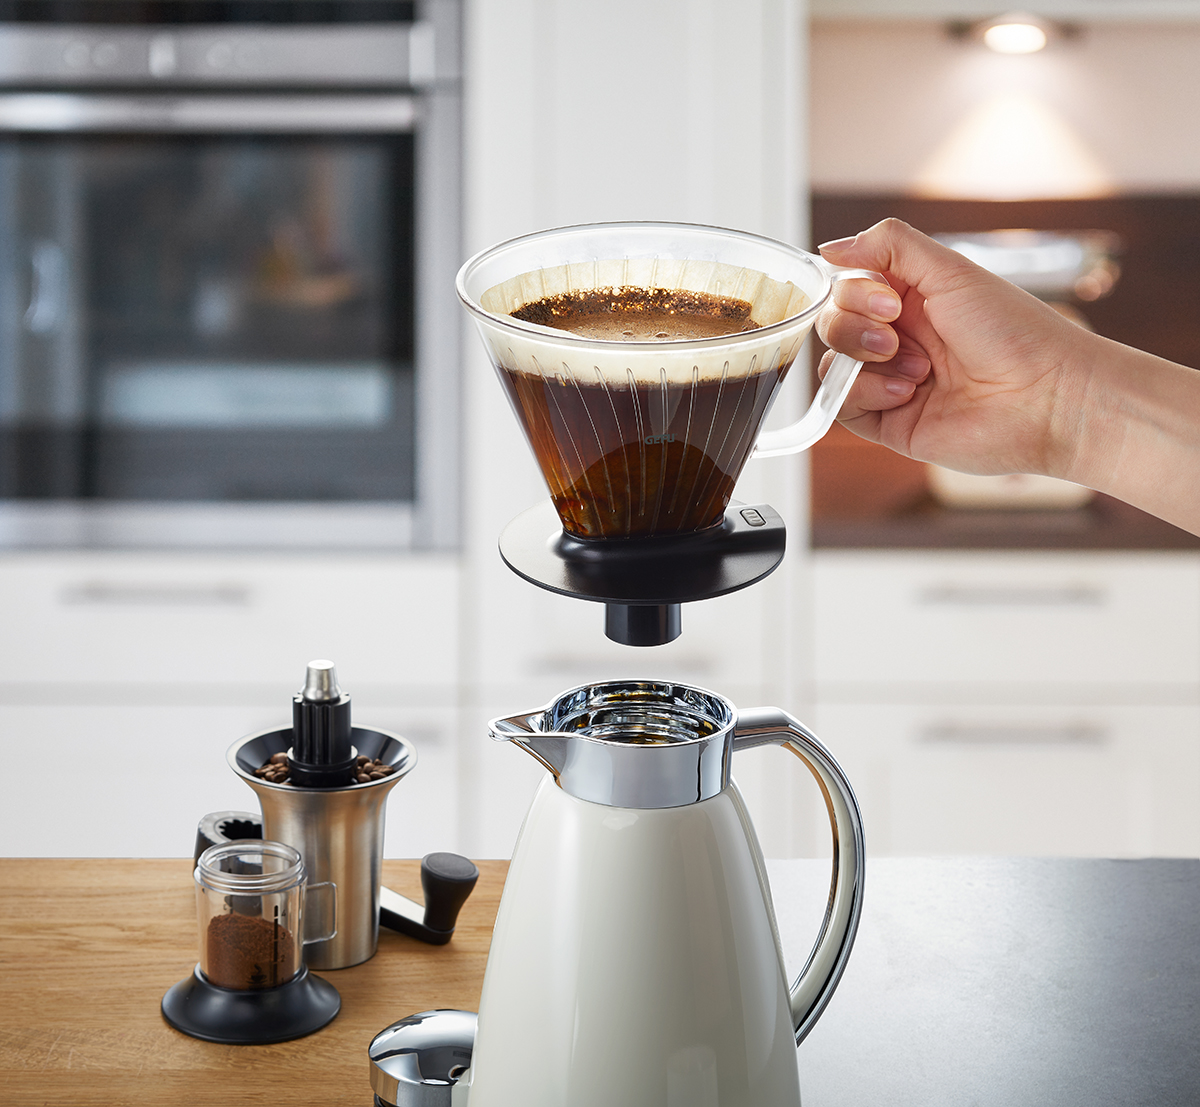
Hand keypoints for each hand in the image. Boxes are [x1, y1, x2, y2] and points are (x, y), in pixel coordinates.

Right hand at [815, 218, 1095, 480]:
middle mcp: (898, 339)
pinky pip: (841, 405)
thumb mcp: (951, 270)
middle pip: (833, 324)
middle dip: (855, 327)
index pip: (847, 287)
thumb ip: (889, 246)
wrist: (1045, 398)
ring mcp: (891, 382)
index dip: (855, 293)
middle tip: (896, 338)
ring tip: (918, 372)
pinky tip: (907, 394)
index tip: (892, 303)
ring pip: (832, 364)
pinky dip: (862, 395)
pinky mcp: (888, 423)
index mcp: (911, 300)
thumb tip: (828, 248)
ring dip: (866, 362)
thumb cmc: (1013, 331)